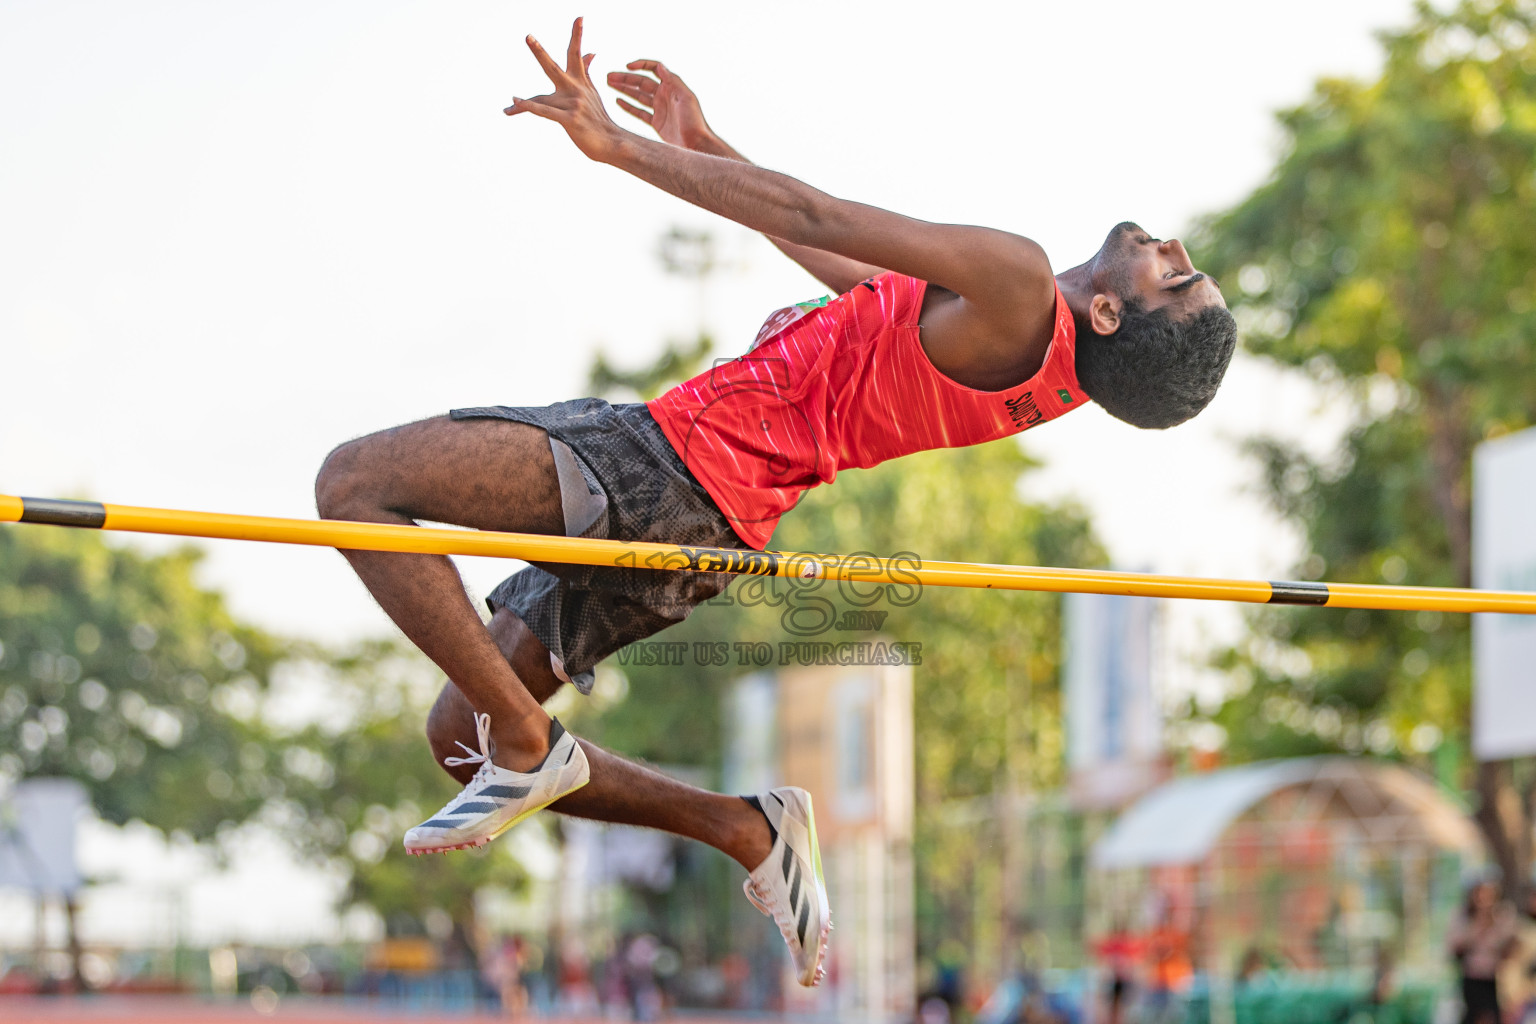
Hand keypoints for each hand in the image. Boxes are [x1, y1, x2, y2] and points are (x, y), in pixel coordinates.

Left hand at [505, 18, 624, 162]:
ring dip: (524, 104)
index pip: (576, 54)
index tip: (579, 17)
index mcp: (580, 82)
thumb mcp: (593, 92)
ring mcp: (573, 104)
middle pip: (553, 67)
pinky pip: (545, 112)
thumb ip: (587, 71)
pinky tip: (515, 102)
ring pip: (542, 100)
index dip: (577, 35)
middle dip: (539, 52)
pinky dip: (530, 108)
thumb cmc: (598, 119)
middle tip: (527, 37)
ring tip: (509, 107)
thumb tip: (591, 52)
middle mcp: (576, 89)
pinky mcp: (570, 120)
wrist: (612, 142)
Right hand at [606, 60, 714, 150]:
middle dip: (626, 78)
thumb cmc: (694, 121)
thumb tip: (660, 66)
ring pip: (638, 95)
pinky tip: (618, 100)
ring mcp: (659, 108)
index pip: (653, 69)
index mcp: (672, 86)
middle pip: (641, 82)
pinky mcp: (656, 122)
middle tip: (609, 76)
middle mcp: (664, 95)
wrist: (696, 144)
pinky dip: (628, 106)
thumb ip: (673, 81)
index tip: (627, 66)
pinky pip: (639, 111)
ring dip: (624, 89)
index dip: (640, 65)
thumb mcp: (686, 97)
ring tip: (609, 84)